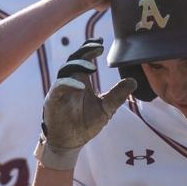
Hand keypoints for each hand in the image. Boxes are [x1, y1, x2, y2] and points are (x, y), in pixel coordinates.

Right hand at [36, 39, 137, 169]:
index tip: (101, 43)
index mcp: (81, 81)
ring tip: (92, 67)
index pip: (84, 59)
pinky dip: (69, 84)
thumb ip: (117, 95)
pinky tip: (82, 86)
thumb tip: (133, 81)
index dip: (90, 48)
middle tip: (97, 47)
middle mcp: (69, 82)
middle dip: (84, 51)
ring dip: (77, 65)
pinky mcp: (53, 100)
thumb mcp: (106, 109)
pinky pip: (59, 87)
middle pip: (74, 60)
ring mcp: (60, 90)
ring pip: (65, 70)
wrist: (70, 143)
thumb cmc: (85, 124)